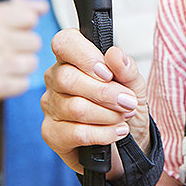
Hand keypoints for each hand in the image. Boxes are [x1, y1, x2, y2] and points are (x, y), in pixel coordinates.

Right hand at [0, 0, 48, 113]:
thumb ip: (13, 8)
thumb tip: (41, 7)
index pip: (29, 16)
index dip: (23, 24)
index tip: (14, 30)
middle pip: (34, 41)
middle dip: (22, 46)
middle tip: (4, 50)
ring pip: (31, 63)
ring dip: (19, 66)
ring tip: (2, 65)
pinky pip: (22, 83)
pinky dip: (13, 83)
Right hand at [41, 29, 150, 175]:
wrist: (129, 143)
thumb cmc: (125, 107)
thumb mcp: (134, 85)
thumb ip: (126, 68)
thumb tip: (114, 53)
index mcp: (72, 59)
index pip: (65, 42)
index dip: (86, 56)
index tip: (108, 73)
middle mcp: (55, 80)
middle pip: (68, 78)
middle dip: (105, 93)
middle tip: (128, 102)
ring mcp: (50, 107)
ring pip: (75, 107)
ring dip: (108, 115)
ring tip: (123, 117)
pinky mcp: (52, 134)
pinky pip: (76, 133)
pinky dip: (103, 133)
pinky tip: (116, 132)